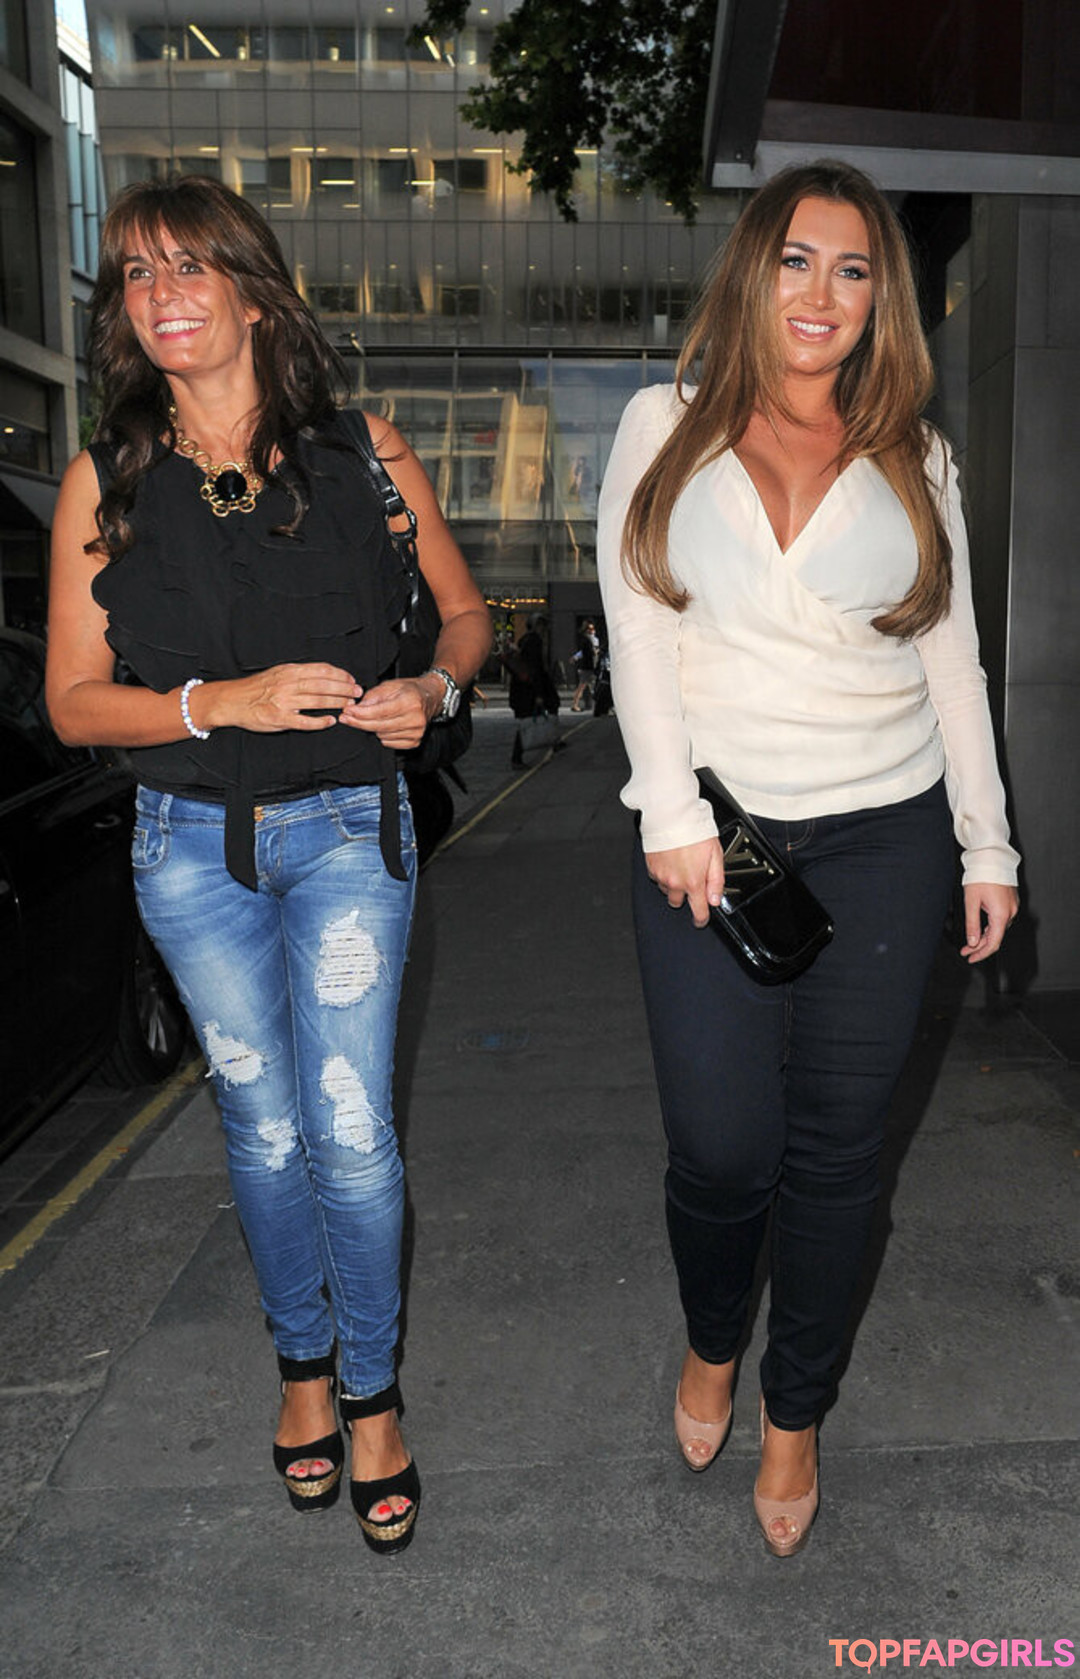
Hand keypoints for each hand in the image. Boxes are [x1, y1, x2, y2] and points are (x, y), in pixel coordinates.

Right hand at [209, 663, 361, 732]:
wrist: (231, 700)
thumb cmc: (256, 688)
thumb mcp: (278, 673)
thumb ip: (298, 673)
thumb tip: (323, 674)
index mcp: (289, 671)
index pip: (321, 670)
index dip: (339, 674)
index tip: (351, 679)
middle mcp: (288, 684)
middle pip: (323, 685)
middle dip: (344, 688)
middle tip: (357, 692)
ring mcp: (284, 702)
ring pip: (317, 701)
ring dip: (337, 703)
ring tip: (349, 705)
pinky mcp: (279, 719)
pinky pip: (304, 721)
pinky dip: (319, 721)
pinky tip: (330, 721)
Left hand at [339, 675, 439, 749]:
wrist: (431, 698)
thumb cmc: (410, 690)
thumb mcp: (390, 685)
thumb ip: (372, 696)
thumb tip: (356, 708)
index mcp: (409, 702)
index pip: (379, 712)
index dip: (360, 713)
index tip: (347, 712)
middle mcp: (415, 719)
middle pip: (378, 726)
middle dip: (359, 722)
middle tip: (347, 717)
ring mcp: (416, 732)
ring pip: (381, 735)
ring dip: (374, 727)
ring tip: (378, 717)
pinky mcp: (415, 742)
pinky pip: (389, 743)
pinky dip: (383, 735)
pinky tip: (387, 726)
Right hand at [645, 838, 725, 928]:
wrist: (672, 818)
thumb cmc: (694, 832)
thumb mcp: (716, 856)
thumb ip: (716, 881)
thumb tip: (715, 899)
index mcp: (693, 882)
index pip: (698, 911)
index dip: (701, 919)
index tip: (700, 920)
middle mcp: (675, 882)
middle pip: (677, 903)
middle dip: (685, 897)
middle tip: (690, 883)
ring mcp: (661, 876)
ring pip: (666, 890)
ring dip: (673, 884)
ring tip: (680, 867)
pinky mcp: (651, 867)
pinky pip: (656, 878)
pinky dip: (663, 874)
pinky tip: (670, 861)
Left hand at [959, 882, 1018, 962]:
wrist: (992, 858)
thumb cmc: (981, 876)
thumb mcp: (971, 902)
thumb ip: (972, 924)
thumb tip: (972, 942)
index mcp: (1001, 914)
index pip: (993, 943)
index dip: (981, 954)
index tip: (971, 958)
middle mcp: (1010, 912)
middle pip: (996, 937)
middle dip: (980, 946)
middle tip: (965, 951)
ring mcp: (1012, 907)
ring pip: (998, 929)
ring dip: (984, 937)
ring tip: (969, 942)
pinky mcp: (1010, 902)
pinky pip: (1001, 920)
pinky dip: (990, 928)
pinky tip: (980, 930)